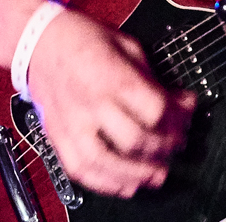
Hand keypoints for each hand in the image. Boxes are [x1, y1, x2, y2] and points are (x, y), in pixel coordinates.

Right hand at [25, 8, 197, 197]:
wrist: (39, 41)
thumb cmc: (83, 39)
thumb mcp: (126, 45)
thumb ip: (152, 78)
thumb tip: (181, 101)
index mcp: (111, 76)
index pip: (154, 109)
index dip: (178, 117)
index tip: (187, 114)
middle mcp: (91, 102)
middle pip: (135, 139)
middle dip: (163, 147)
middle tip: (176, 146)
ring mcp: (72, 122)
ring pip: (105, 162)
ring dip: (136, 174)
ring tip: (157, 175)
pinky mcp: (58, 136)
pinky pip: (80, 170)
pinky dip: (105, 183)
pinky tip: (125, 185)